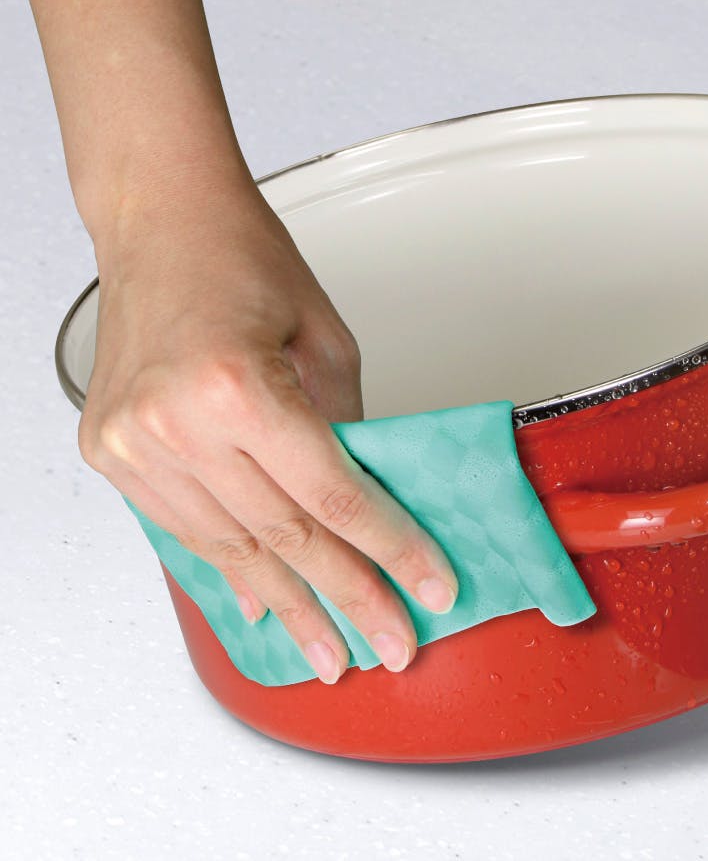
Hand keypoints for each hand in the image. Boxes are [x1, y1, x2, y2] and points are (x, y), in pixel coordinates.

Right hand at [78, 178, 458, 682]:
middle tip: (390, 644)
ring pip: (233, 550)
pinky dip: (230, 572)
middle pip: (287, 537)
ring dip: (290, 606)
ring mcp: (137, 444)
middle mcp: (176, 422)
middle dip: (348, 599)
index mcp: (236, 386)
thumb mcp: (325, 342)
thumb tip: (365, 506)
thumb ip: (345, 430)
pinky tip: (263, 608)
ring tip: (331, 650)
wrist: (161, 223)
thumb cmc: (243, 261)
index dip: (389, 550)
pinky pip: (184, 532)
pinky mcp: (115, 453)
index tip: (428, 587)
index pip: (334, 496)